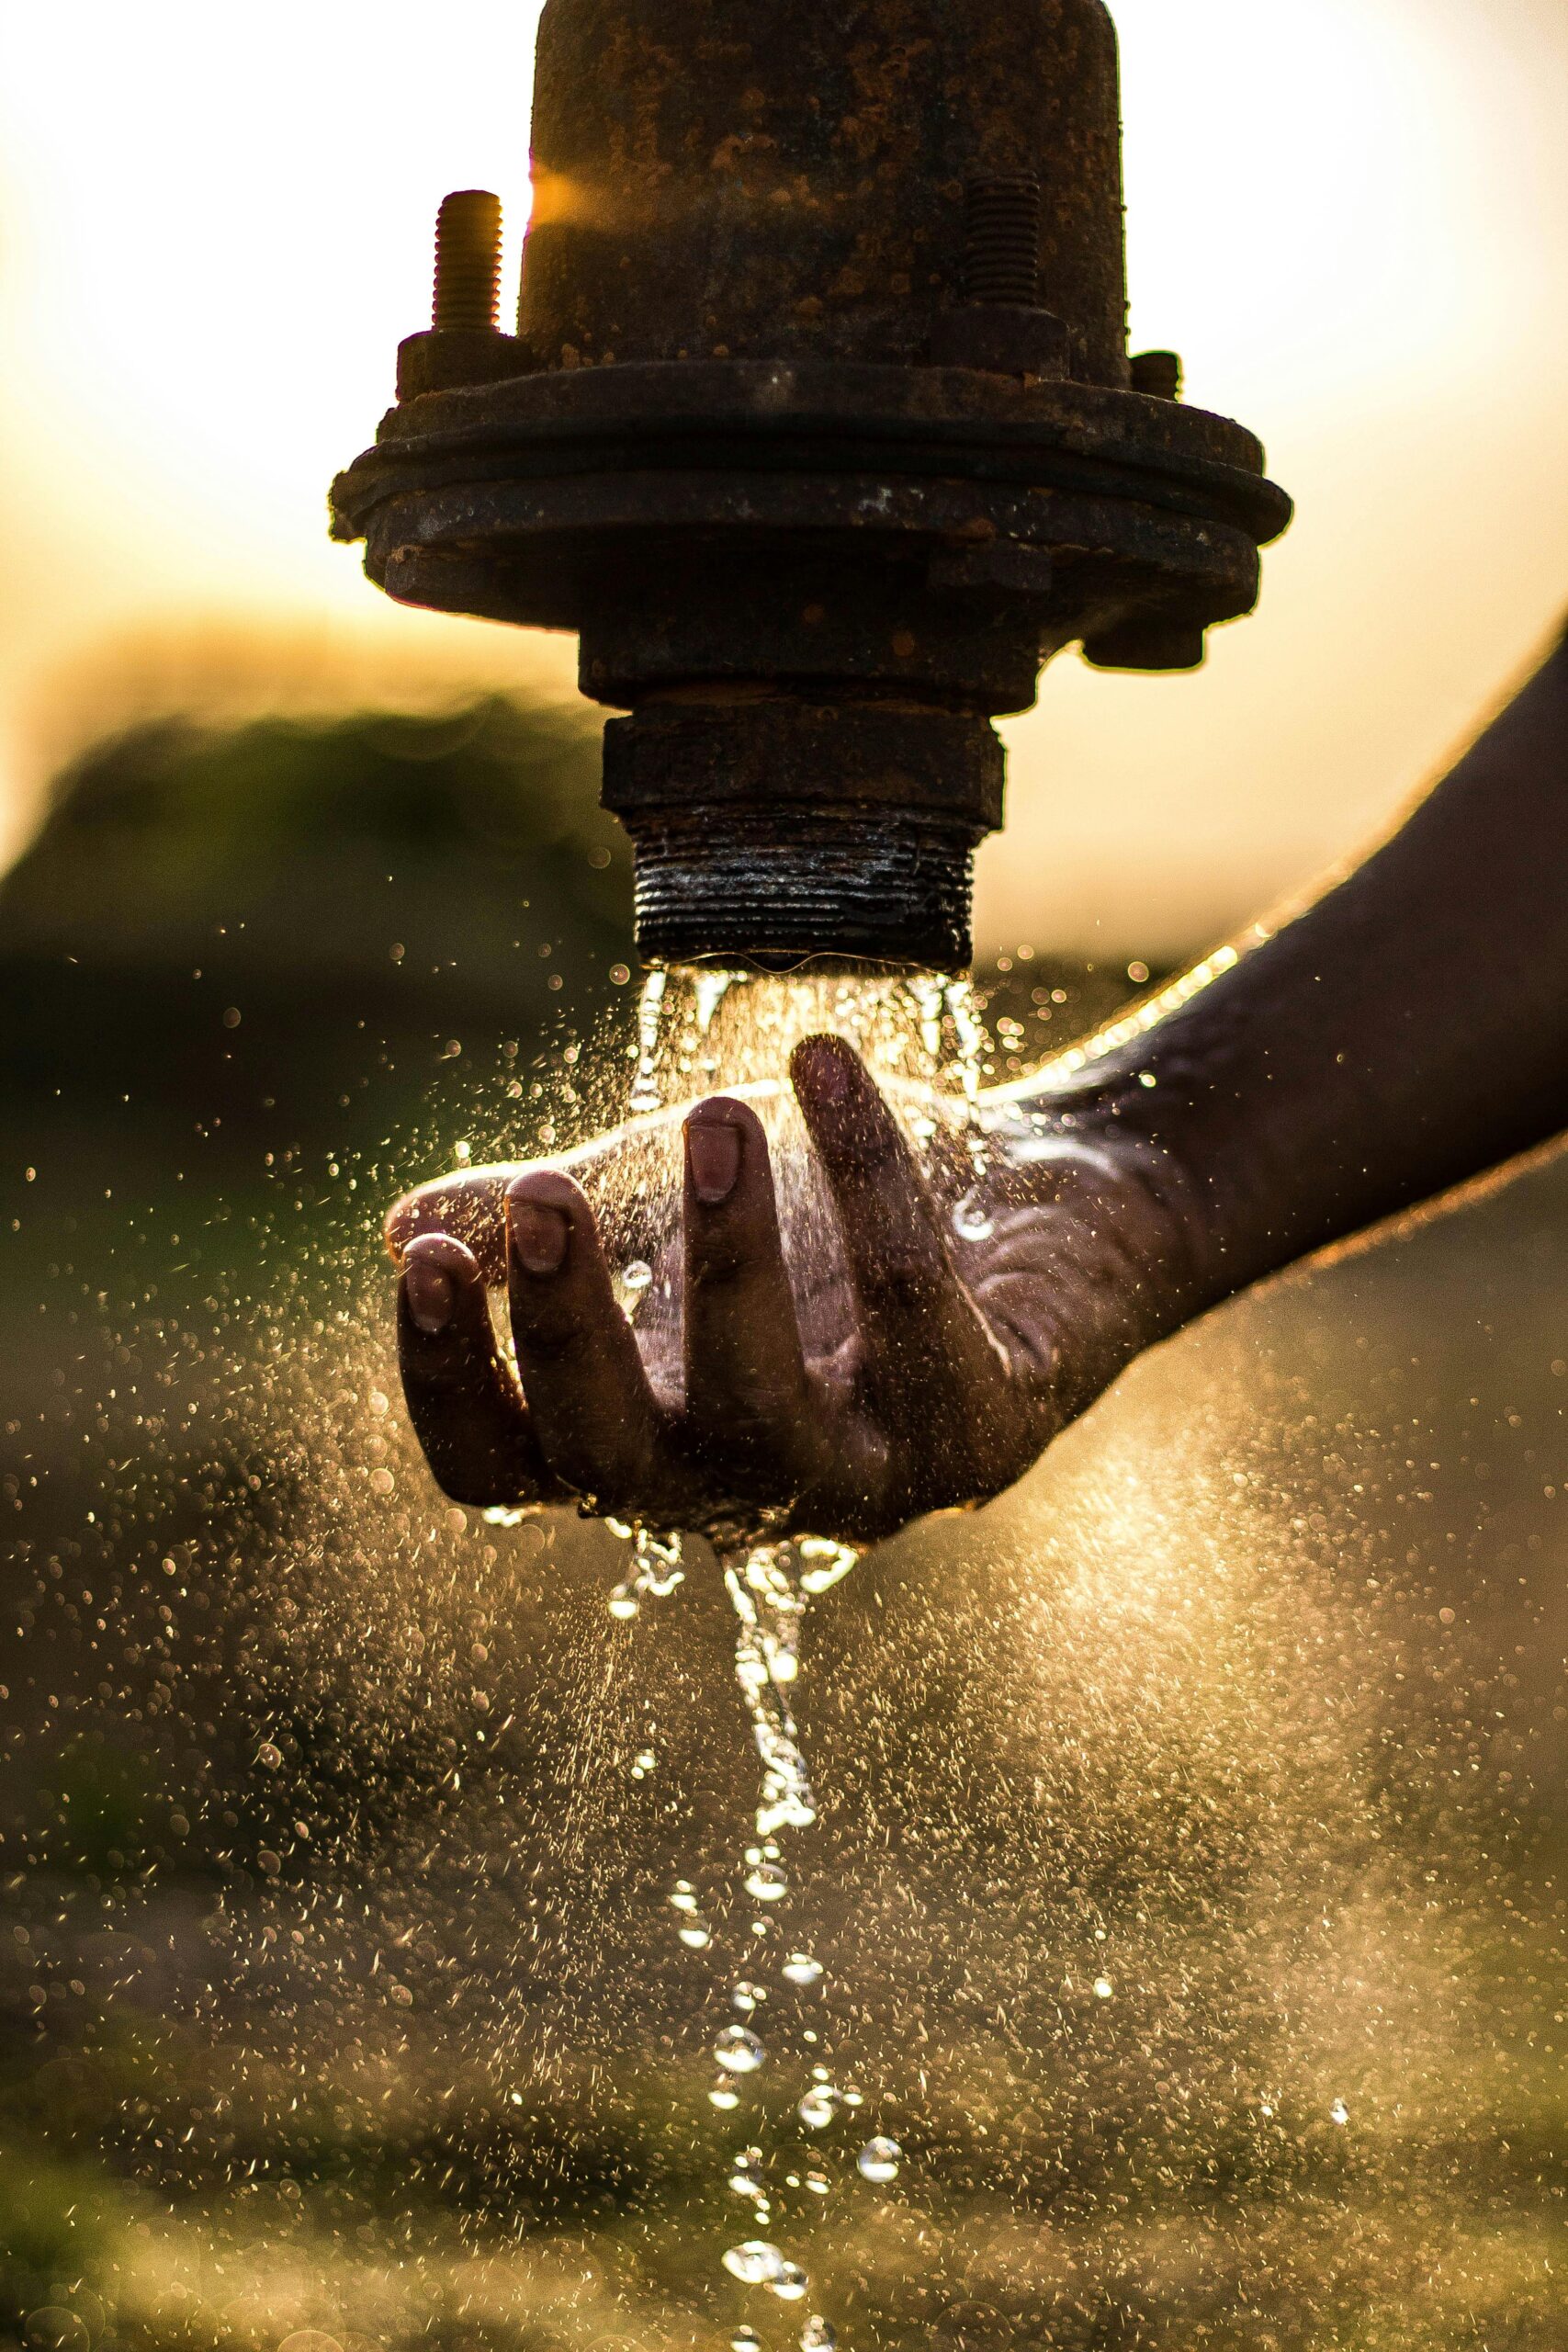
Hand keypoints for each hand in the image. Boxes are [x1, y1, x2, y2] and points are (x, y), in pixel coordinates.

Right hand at [384, 1036, 1204, 1542]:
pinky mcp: (982, 1434)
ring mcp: (865, 1479)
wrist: (1038, 1202)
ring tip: (717, 1116)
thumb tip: (401, 1227)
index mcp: (642, 1440)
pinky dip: (872, 1180)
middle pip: (616, 1464)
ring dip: (731, 1262)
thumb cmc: (828, 1215)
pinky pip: (914, 1313)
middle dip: (573, 1332)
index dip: (452, 1384)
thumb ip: (546, 1223)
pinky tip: (829, 1061)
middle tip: (548, 1190)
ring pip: (767, 1418)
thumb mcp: (665, 1203)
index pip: (505, 1469)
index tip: (433, 1257)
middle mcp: (739, 1488)